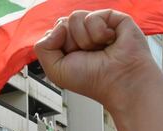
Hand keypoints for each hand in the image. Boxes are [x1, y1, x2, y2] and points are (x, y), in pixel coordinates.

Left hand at [34, 10, 159, 112]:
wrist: (119, 81)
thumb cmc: (92, 80)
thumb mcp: (55, 70)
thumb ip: (43, 48)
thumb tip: (57, 27)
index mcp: (68, 45)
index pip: (52, 33)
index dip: (57, 47)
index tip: (72, 61)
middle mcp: (82, 33)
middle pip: (61, 23)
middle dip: (70, 43)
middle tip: (86, 56)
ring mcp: (97, 24)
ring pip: (74, 18)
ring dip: (84, 40)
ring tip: (98, 50)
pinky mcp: (112, 17)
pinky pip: (91, 17)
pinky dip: (98, 33)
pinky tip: (109, 41)